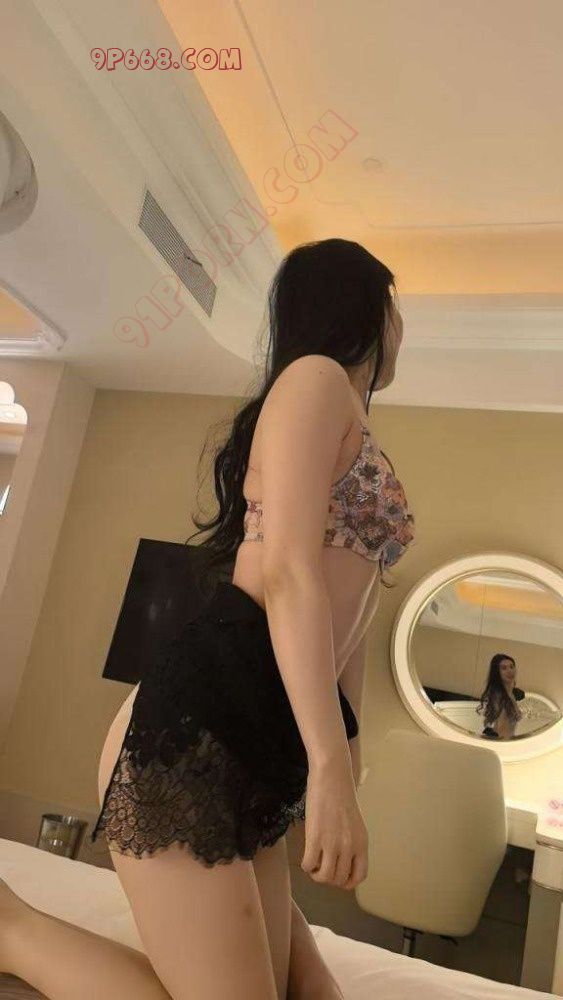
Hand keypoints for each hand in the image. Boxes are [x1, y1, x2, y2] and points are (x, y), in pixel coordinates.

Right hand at [301, 753, 367, 889]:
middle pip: (339, 879)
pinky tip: (306, 856)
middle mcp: (350, 847)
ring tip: (313, 864)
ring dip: (316, 875)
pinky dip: (306, 866)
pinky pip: (309, 865)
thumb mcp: (354, 823)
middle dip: (329, 878)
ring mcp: (332, 843)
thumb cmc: (342, 795)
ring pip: (324, 877)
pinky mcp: (315, 837)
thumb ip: (351, 842)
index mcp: (362, 843)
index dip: (347, 882)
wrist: (332, 776)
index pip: (359, 876)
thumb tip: (341, 860)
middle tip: (321, 867)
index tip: (338, 876)